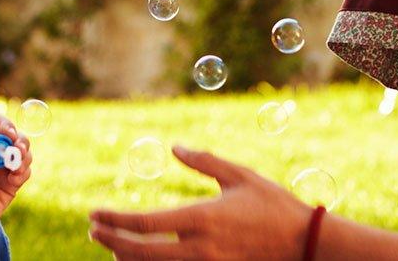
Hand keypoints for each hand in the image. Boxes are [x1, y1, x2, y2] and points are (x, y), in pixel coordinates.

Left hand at [0, 113, 30, 251]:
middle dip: (20, 140)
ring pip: (23, 151)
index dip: (5, 125)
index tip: (9, 135)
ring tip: (17, 167)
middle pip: (13, 135)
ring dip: (24, 156)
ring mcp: (2, 165)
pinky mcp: (12, 181)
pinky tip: (14, 179)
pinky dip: (23, 172)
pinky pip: (25, 170)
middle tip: (19, 149)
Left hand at [89, 147, 313, 260]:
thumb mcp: (240, 176)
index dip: (114, 220)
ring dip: (128, 259)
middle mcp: (199, 249)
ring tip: (114, 245)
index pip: (144, 224)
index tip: (95, 214)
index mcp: (202, 218)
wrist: (304, 243)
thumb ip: (204, 161)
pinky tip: (142, 260)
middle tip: (93, 231)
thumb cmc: (274, 204)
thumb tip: (175, 147)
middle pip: (139, 253)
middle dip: (111, 242)